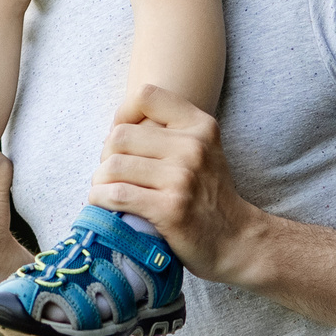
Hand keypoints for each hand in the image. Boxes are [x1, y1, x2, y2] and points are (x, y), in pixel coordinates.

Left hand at [86, 85, 269, 286]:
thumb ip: (166, 131)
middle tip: (112, 174)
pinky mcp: (170, 209)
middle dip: (106, 156)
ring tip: (106, 190)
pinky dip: (100, 199)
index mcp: (199, 126)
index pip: (145, 96)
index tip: (123, 140)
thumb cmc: (207, 194)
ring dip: (100, 181)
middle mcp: (193, 147)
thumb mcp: (201, 149)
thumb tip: (114, 128)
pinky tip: (104, 204)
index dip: (123, 114)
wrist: (236, 239)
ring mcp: (182, 178)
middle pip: (119, 136)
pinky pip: (116, 195)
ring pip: (112, 166)